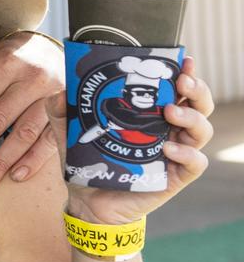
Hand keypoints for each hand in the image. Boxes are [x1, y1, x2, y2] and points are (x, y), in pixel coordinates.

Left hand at [50, 55, 214, 224]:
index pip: (177, 88)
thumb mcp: (70, 131)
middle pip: (199, 104)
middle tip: (181, 82)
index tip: (184, 60)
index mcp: (151, 113)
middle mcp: (169, 129)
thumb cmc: (87, 160)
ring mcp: (175, 153)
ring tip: (171, 113)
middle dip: (196, 89)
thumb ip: (61, 110)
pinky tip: (168, 150)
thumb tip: (60, 92)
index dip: (185, 73)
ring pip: (202, 130)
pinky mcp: (175, 177)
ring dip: (192, 117)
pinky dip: (188, 154)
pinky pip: (195, 163)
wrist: (89, 200)